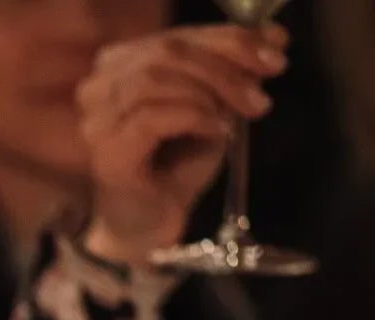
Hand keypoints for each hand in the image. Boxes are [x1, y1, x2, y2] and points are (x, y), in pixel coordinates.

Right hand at [77, 23, 288, 262]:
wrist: (147, 228)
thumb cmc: (173, 170)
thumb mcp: (209, 110)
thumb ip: (226, 76)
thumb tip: (269, 45)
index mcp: (119, 66)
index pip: (176, 36)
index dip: (230, 38)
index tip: (277, 48)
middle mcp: (98, 86)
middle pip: (167, 51)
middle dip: (226, 63)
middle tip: (263, 89)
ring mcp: (97, 120)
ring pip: (157, 77)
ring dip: (211, 91)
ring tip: (243, 114)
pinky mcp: (106, 151)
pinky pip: (153, 115)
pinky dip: (194, 117)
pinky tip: (218, 132)